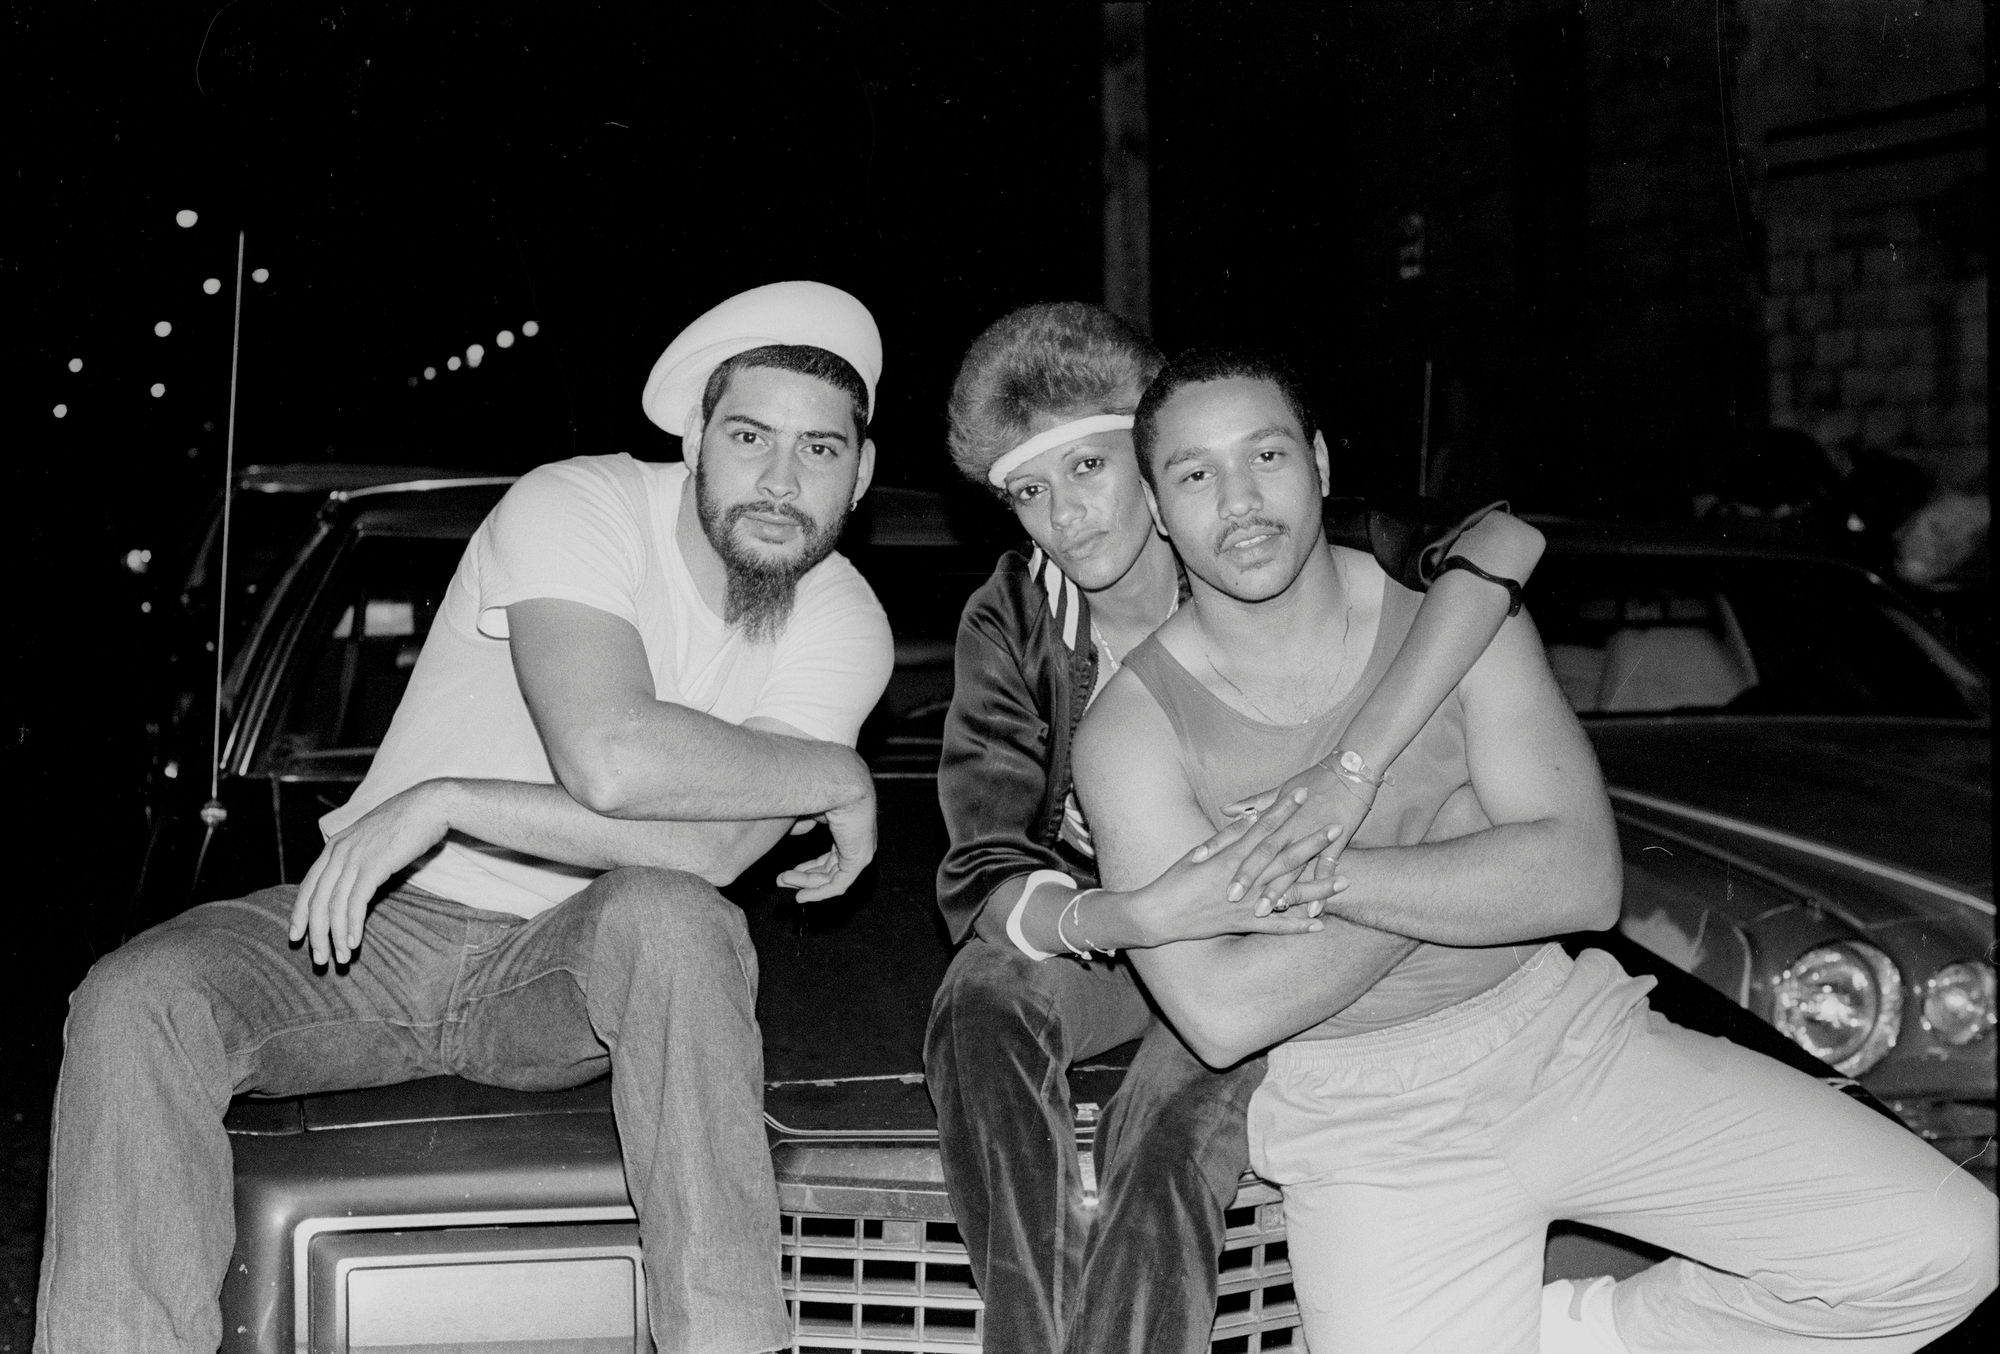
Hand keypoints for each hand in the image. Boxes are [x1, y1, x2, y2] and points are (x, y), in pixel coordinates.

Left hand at [291, 781, 451, 965]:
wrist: (430, 805)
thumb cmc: (407, 823)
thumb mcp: (372, 839)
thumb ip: (358, 857)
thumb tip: (354, 881)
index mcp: (335, 845)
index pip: (308, 886)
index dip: (299, 914)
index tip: (296, 937)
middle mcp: (339, 852)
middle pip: (316, 901)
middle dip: (315, 934)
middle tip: (319, 960)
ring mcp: (355, 857)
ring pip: (334, 905)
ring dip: (335, 937)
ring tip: (340, 959)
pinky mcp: (374, 865)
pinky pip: (356, 901)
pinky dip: (352, 925)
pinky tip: (354, 942)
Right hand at [774, 779, 875, 902]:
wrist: (838, 780)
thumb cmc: (824, 787)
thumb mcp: (808, 809)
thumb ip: (803, 822)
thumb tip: (795, 830)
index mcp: (848, 828)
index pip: (830, 856)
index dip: (808, 868)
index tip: (789, 872)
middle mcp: (857, 841)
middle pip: (830, 869)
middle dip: (804, 878)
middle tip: (782, 881)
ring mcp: (860, 850)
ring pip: (832, 879)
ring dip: (806, 884)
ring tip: (783, 881)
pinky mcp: (859, 859)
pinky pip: (838, 884)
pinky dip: (819, 893)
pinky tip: (801, 895)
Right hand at [1129, 789, 1348, 945]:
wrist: (1159, 914)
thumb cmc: (1176, 879)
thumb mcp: (1200, 852)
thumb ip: (1227, 837)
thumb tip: (1250, 818)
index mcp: (1230, 857)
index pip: (1263, 828)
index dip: (1284, 811)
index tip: (1303, 794)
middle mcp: (1243, 880)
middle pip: (1284, 857)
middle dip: (1312, 841)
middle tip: (1336, 826)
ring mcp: (1245, 904)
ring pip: (1288, 894)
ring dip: (1317, 887)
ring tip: (1345, 880)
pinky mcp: (1243, 924)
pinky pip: (1275, 927)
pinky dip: (1297, 927)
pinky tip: (1320, 924)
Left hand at [1220, 762, 1379, 911]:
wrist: (1351, 769)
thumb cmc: (1314, 779)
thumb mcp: (1280, 789)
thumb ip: (1253, 803)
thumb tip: (1226, 809)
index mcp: (1274, 815)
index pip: (1240, 831)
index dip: (1218, 844)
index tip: (1197, 859)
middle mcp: (1290, 827)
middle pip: (1263, 854)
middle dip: (1246, 876)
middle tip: (1228, 897)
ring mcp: (1313, 835)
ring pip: (1291, 867)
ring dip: (1277, 890)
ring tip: (1261, 911)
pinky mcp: (1337, 842)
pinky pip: (1327, 869)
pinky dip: (1320, 889)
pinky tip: (1311, 912)